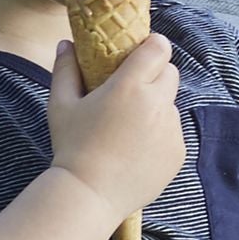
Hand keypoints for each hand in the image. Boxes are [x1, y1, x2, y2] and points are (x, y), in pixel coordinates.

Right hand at [48, 26, 185, 225]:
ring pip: (170, 105)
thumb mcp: (60, 105)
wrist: (89, 196)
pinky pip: (172, 133)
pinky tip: (135, 150)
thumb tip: (66, 43)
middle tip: (131, 91)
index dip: (152, 46)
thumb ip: (66, 69)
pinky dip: (159, 135)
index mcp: (130, 86)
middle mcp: (157, 104)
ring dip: (156, 107)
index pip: (159, 47)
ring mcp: (171, 130)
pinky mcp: (177, 152)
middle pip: (170, 72)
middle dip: (154, 75)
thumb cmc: (71, 148)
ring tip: (128, 128)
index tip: (139, 53)